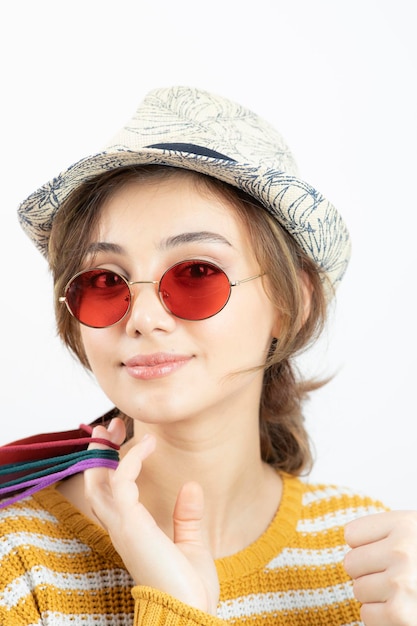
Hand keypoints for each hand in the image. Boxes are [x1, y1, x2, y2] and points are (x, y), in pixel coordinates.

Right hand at [84, 419, 219, 613]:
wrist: (189, 611)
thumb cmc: (189, 586)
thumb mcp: (191, 543)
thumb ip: (187, 516)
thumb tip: (191, 486)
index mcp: (131, 531)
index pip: (108, 492)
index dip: (111, 463)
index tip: (127, 439)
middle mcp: (120, 526)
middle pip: (94, 481)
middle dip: (99, 451)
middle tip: (112, 426)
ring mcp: (122, 525)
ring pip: (98, 479)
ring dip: (106, 449)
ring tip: (118, 425)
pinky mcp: (130, 523)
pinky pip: (121, 481)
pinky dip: (131, 459)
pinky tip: (147, 445)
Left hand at [344, 510, 416, 624]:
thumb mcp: (414, 533)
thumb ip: (387, 533)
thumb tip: (348, 540)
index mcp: (405, 525)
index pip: (351, 535)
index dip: (365, 546)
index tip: (383, 552)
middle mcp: (402, 551)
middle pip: (350, 563)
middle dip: (367, 572)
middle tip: (392, 575)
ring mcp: (401, 584)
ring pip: (357, 590)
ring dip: (374, 595)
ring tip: (400, 593)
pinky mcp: (401, 616)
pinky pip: (366, 615)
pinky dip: (379, 617)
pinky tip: (401, 609)